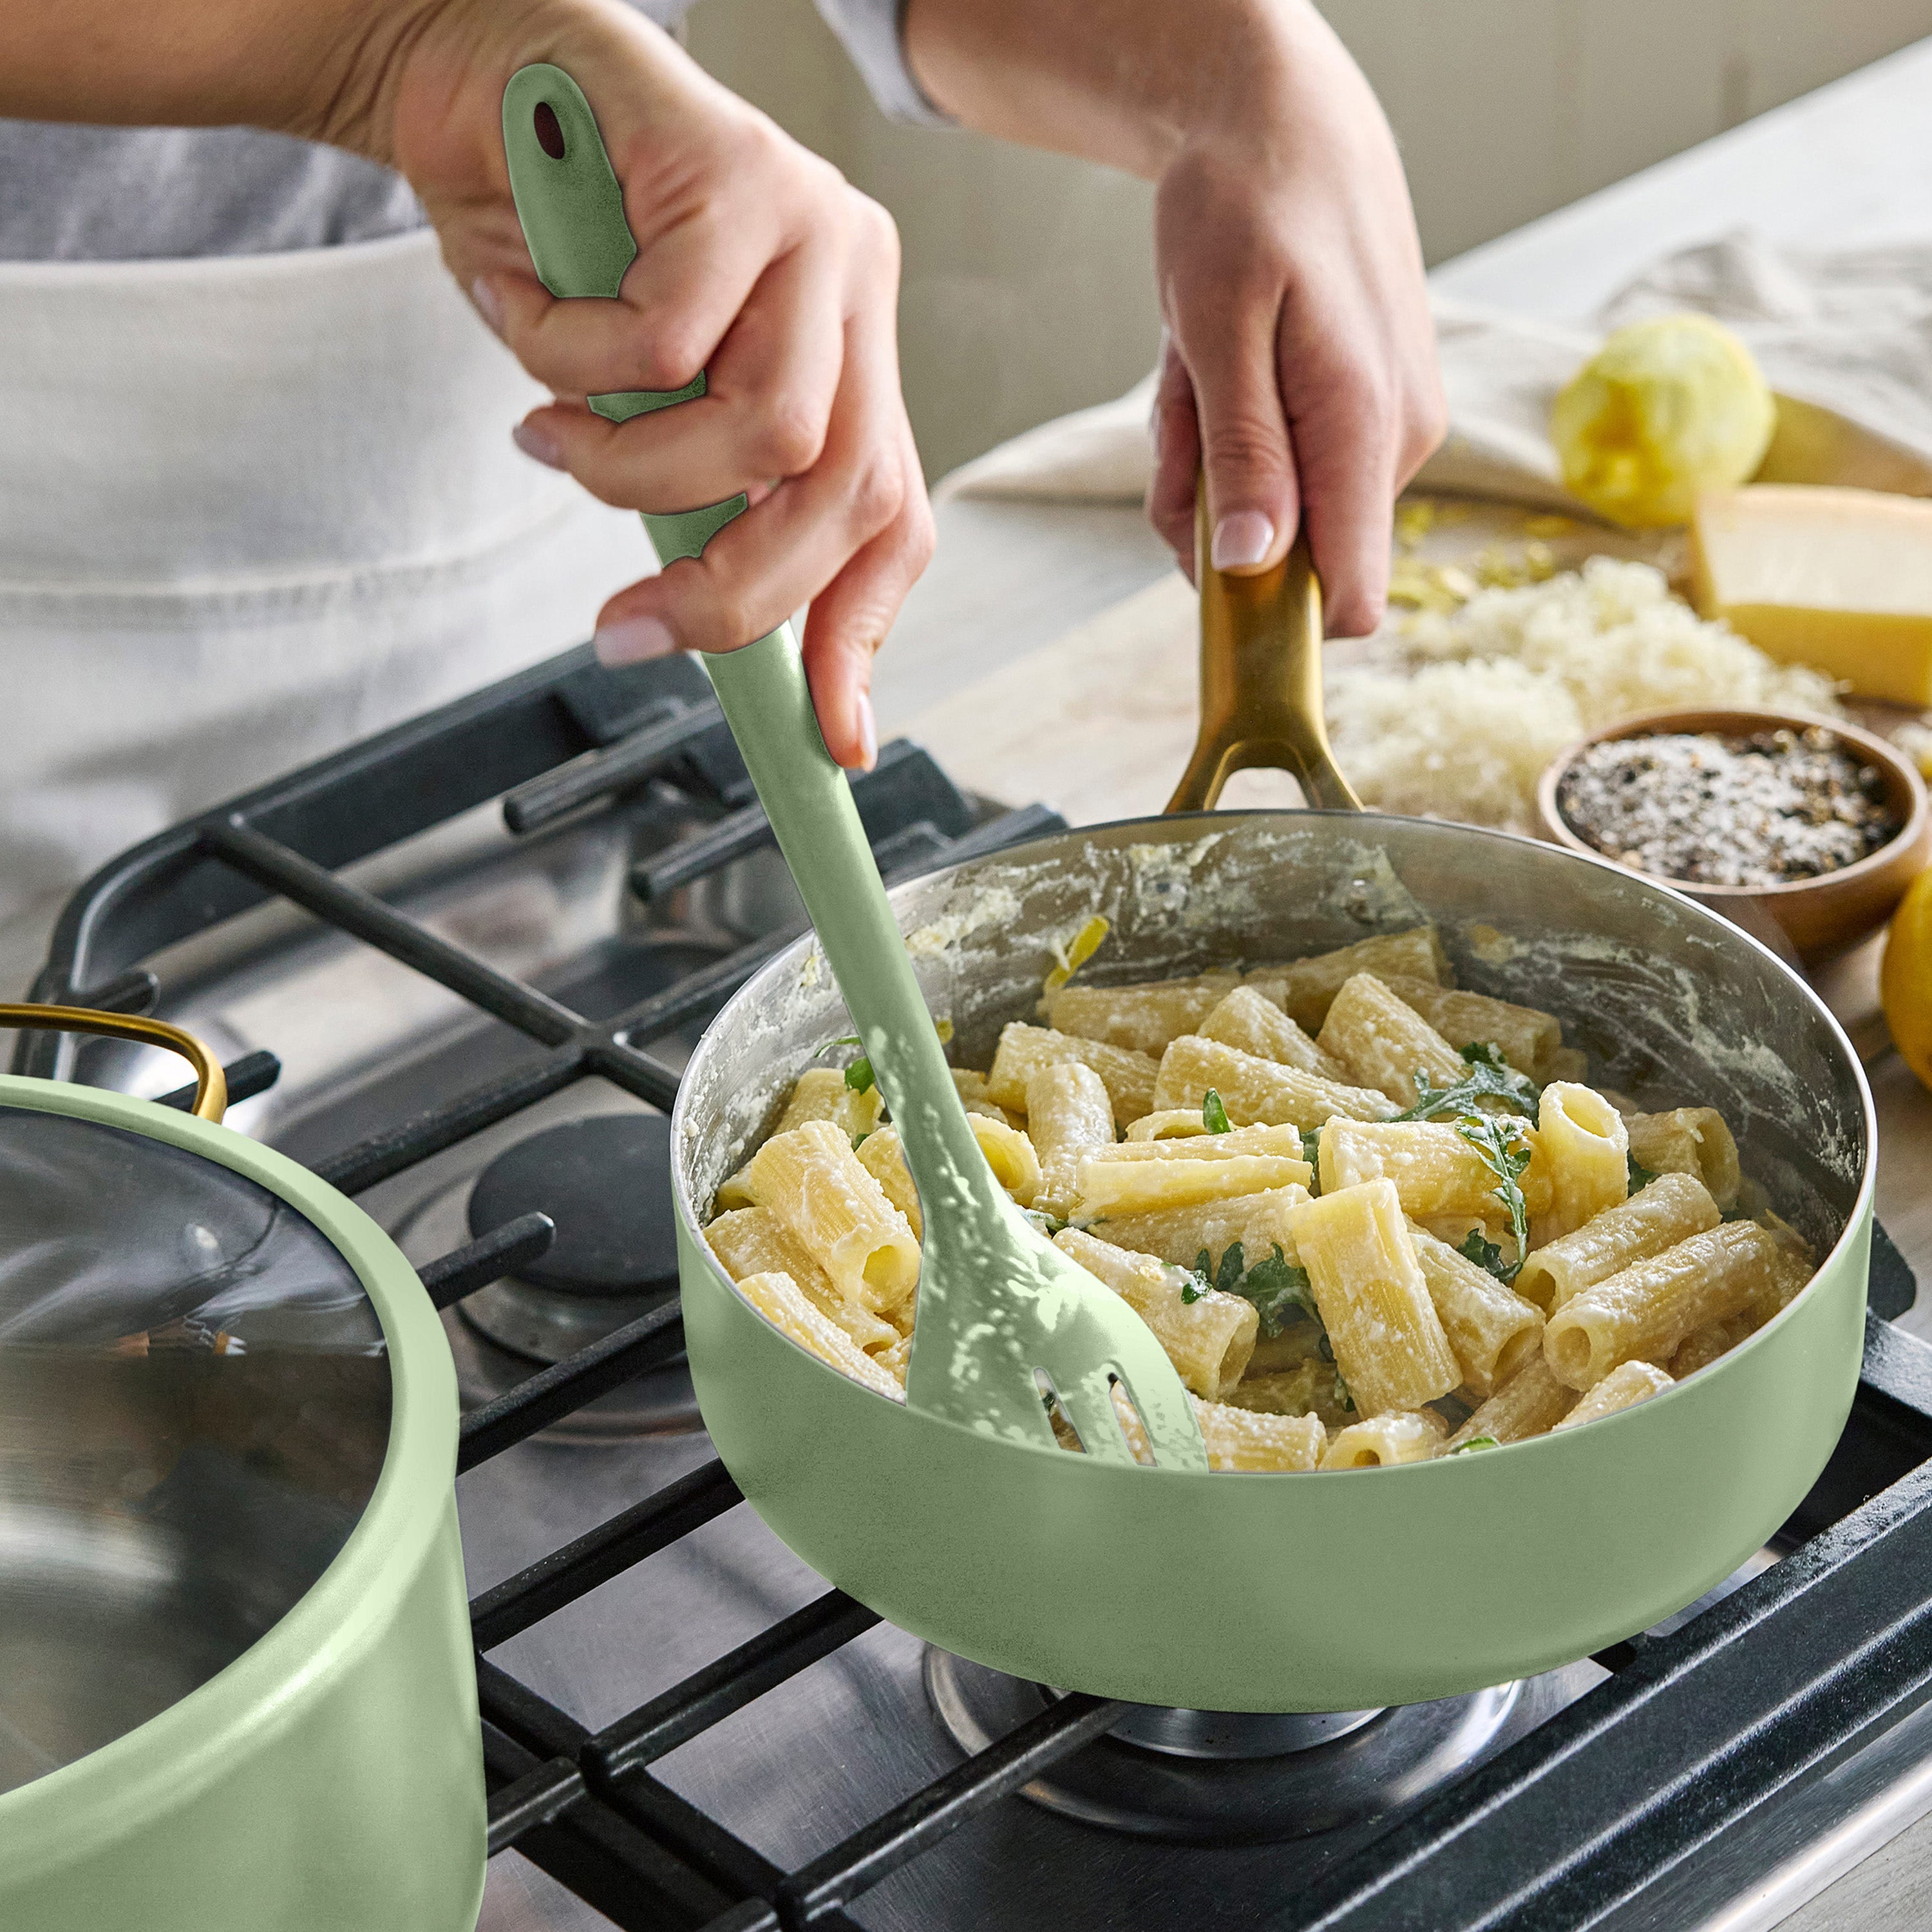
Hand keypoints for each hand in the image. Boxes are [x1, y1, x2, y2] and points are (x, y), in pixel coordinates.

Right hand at [360, 0, 931, 767]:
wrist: (472, 70)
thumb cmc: (552, 246)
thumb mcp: (634, 405)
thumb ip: (691, 496)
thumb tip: (700, 629)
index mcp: (847, 350)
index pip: (890, 516)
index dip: (859, 636)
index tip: (829, 738)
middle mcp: (851, 286)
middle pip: (845, 494)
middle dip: (734, 596)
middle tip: (627, 631)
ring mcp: (811, 223)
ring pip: (769, 431)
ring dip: (637, 474)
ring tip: (552, 437)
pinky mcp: (739, 168)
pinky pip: (665, 337)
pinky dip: (574, 357)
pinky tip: (531, 313)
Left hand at [1144, 4, 1442, 633]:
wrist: (1284, 123)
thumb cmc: (1244, 204)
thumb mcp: (1215, 327)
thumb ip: (1241, 454)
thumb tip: (1255, 569)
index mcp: (1364, 426)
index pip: (1348, 597)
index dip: (1272, 617)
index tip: (1202, 568)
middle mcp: (1395, 441)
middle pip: (1284, 555)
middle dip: (1210, 504)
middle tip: (1185, 402)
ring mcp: (1385, 429)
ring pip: (1272, 510)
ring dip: (1210, 457)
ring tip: (1202, 364)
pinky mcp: (1364, 415)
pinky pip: (1279, 466)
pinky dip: (1229, 428)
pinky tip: (1223, 361)